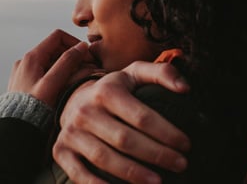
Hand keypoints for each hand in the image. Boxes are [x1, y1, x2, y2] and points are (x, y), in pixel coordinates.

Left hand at [9, 29, 95, 107]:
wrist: (13, 129)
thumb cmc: (33, 109)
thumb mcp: (53, 84)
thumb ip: (67, 63)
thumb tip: (82, 46)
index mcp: (32, 57)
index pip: (58, 36)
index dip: (75, 43)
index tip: (87, 56)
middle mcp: (26, 61)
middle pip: (55, 48)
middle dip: (73, 56)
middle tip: (87, 69)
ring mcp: (24, 72)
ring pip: (51, 61)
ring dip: (66, 66)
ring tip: (77, 80)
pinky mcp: (25, 83)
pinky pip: (45, 72)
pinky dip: (57, 75)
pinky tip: (64, 88)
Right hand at [53, 61, 190, 183]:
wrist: (72, 99)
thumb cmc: (112, 90)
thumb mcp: (134, 74)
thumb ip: (162, 73)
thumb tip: (185, 88)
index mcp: (106, 91)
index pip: (142, 117)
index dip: (167, 133)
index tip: (186, 145)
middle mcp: (86, 111)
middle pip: (125, 140)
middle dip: (157, 155)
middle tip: (180, 164)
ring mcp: (72, 133)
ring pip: (104, 158)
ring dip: (133, 174)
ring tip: (158, 181)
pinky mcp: (61, 151)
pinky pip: (78, 174)